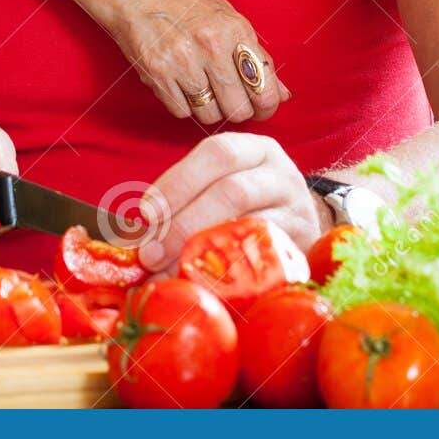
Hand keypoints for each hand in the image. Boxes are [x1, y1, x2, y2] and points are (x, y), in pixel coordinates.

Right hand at [95, 0, 287, 126]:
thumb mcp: (226, 15)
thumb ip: (256, 55)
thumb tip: (282, 94)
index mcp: (234, 29)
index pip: (264, 89)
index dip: (267, 107)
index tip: (261, 107)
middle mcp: (210, 47)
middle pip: (238, 110)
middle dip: (237, 110)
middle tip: (230, 99)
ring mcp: (182, 62)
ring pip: (209, 115)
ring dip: (209, 108)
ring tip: (202, 85)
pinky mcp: (156, 75)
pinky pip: (181, 112)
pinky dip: (183, 104)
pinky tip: (180, 82)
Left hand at [135, 133, 329, 271]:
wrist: (305, 231)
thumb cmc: (248, 208)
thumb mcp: (220, 190)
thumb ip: (182, 206)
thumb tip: (134, 244)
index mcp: (256, 150)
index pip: (217, 152)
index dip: (178, 180)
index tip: (145, 211)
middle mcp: (282, 174)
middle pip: (232, 191)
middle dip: (184, 223)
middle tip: (151, 255)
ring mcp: (299, 212)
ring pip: (250, 228)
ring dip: (203, 253)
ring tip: (170, 273)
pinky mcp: (303, 250)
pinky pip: (264, 263)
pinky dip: (229, 276)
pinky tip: (203, 287)